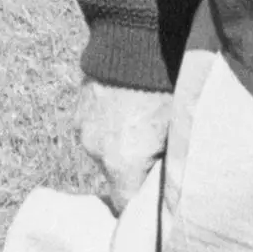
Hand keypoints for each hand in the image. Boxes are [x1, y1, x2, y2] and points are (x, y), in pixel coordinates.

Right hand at [77, 81, 171, 212]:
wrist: (132, 45)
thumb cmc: (161, 91)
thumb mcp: (175, 133)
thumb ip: (168, 166)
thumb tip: (170, 187)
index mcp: (121, 163)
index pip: (125, 205)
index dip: (137, 206)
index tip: (149, 200)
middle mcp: (96, 151)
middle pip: (115, 174)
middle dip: (131, 167)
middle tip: (152, 150)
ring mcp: (83, 129)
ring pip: (103, 149)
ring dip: (118, 143)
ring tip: (138, 123)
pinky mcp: (77, 109)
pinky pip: (94, 128)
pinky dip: (107, 125)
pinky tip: (125, 108)